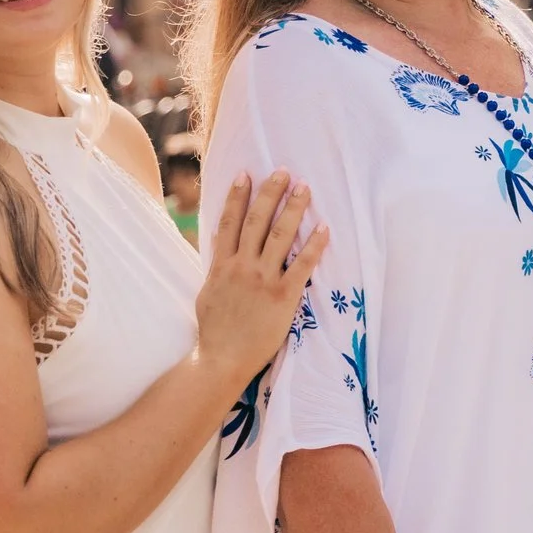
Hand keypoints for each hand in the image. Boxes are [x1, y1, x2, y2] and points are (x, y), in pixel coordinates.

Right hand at [197, 173, 326, 384]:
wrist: (221, 361)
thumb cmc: (215, 330)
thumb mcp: (207, 292)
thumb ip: (216, 266)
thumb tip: (219, 241)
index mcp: (222, 266)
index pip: (229, 222)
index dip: (237, 196)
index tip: (246, 174)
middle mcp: (242, 267)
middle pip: (257, 221)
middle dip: (270, 193)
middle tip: (283, 171)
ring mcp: (263, 280)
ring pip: (280, 235)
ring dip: (294, 208)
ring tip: (305, 188)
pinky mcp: (283, 296)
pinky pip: (303, 265)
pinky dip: (314, 244)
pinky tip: (325, 227)